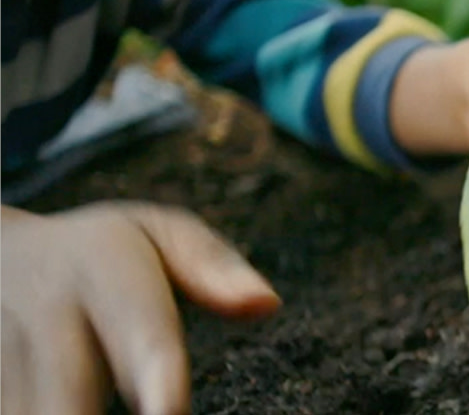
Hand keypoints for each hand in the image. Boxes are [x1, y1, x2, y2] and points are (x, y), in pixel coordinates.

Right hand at [1, 201, 280, 414]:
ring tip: (105, 405)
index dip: (156, 374)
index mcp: (100, 265)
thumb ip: (211, 265)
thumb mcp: (156, 234)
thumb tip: (266, 303)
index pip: (138, 326)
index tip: (170, 410)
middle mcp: (41, 312)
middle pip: (73, 400)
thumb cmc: (97, 255)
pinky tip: (70, 407)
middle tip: (164, 412)